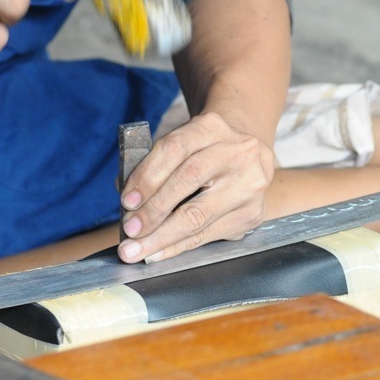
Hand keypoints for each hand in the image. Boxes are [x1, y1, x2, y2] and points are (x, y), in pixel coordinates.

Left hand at [118, 112, 273, 263]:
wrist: (248, 158)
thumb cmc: (203, 154)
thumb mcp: (182, 146)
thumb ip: (154, 167)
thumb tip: (129, 204)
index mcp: (211, 127)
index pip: (174, 148)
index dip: (148, 176)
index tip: (127, 201)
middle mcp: (236, 152)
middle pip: (189, 179)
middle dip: (154, 210)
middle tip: (130, 230)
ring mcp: (248, 185)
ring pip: (199, 214)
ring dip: (162, 236)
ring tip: (138, 249)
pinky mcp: (252, 214)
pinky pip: (208, 234)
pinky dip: (179, 246)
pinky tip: (159, 252)